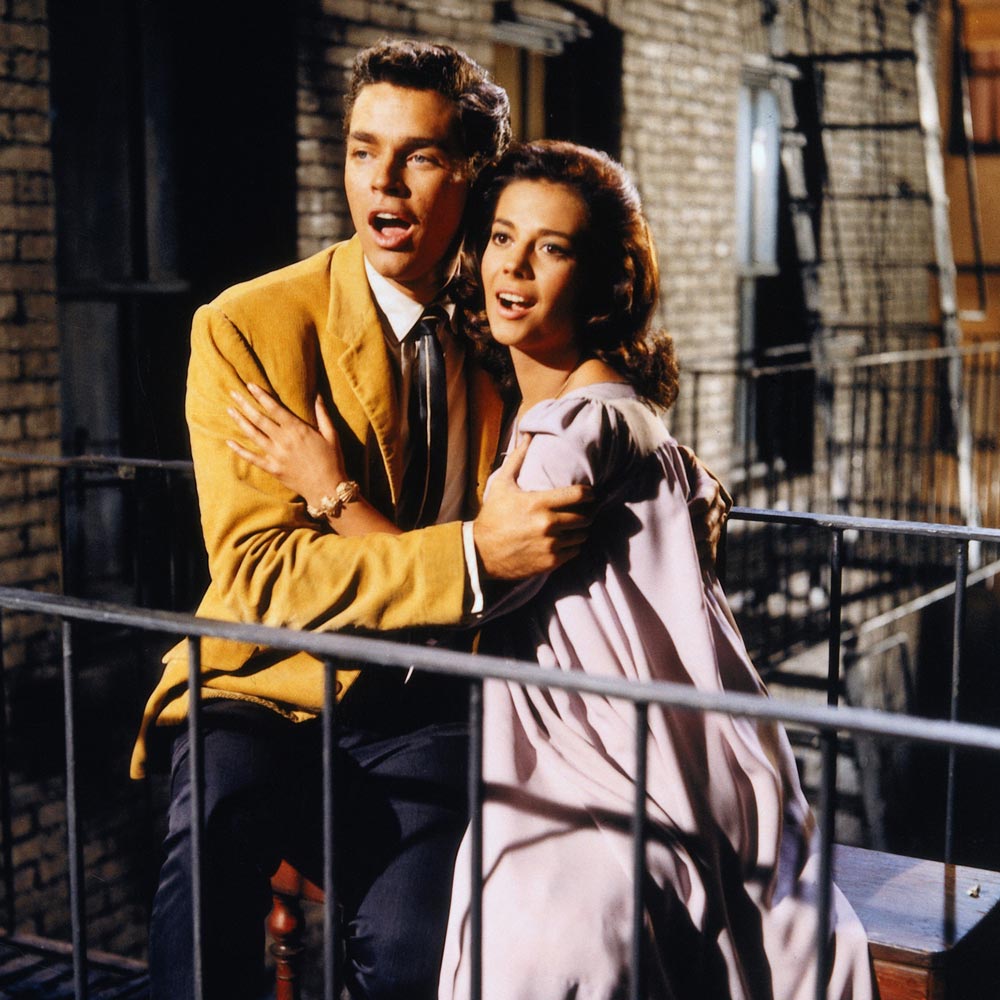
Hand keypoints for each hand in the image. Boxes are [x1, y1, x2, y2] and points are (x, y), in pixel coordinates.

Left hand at [226, 384, 347, 508]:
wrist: (327, 488)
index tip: (250, 385)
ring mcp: (276, 455)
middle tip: (233, 392)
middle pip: (259, 419)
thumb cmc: (332, 460)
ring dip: (240, 421)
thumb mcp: (331, 435)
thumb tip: (317, 394)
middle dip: (245, 404)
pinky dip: (240, 450)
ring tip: (229, 410)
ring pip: (253, 435)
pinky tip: (229, 441)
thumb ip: (323, 414)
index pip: (275, 409)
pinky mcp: (272, 469)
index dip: (261, 396)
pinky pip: (252, 458)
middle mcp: (284, 440)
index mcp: (298, 430)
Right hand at [473, 434, 593, 579]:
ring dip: (580, 531)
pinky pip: (574, 552)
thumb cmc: (492, 516)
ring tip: (575, 527)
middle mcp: (548, 524)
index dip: (589, 493)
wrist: (481, 553)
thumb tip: (527, 435)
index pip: (578, 495)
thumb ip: (518, 459)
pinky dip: (572, 546)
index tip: (590, 494)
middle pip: (584, 517)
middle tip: (584, 511)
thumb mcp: (502, 485)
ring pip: (581, 536)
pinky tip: (565, 541)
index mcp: (539, 502)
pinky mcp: (550, 562)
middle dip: (586, 513)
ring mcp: (550, 544)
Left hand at [677, 444, 731, 569]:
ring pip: (709, 541)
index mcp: (710, 486)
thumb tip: (679, 450)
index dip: (694, 507)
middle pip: (708, 524)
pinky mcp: (714, 540)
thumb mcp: (680, 460)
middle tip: (673, 538)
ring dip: (694, 549)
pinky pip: (710, 555)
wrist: (683, 486)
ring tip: (676, 554)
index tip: (681, 513)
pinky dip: (699, 562)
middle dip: (692, 532)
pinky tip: (686, 566)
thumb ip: (680, 455)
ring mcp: (718, 524)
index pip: (706, 498)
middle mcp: (719, 506)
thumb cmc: (678, 472)